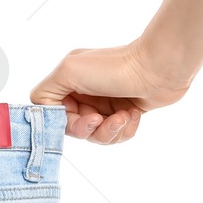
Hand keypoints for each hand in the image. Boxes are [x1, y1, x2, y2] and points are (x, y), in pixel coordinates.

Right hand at [29, 40, 190, 145]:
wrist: (159, 69)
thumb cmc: (115, 68)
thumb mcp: (70, 71)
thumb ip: (47, 90)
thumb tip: (42, 110)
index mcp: (68, 79)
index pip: (52, 111)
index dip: (64, 121)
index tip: (83, 116)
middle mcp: (84, 92)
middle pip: (75, 127)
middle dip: (91, 128)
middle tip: (103, 118)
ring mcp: (105, 103)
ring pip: (96, 135)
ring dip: (111, 130)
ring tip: (124, 116)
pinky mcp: (124, 112)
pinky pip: (116, 134)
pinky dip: (126, 128)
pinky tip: (134, 114)